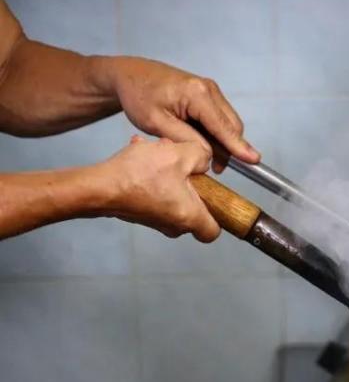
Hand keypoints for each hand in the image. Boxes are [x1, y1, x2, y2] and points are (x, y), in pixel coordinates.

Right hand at [94, 135, 220, 241]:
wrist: (97, 187)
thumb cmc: (140, 175)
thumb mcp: (179, 154)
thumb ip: (200, 155)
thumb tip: (203, 160)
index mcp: (190, 217)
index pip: (213, 232)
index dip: (218, 216)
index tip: (214, 197)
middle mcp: (172, 225)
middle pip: (192, 207)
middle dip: (188, 180)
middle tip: (180, 161)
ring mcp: (153, 220)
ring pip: (170, 194)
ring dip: (166, 171)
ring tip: (156, 150)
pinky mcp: (137, 211)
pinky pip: (152, 191)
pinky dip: (150, 174)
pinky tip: (140, 153)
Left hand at [107, 57, 259, 171]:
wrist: (130, 75)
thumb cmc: (139, 97)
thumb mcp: (157, 123)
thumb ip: (186, 139)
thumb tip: (209, 155)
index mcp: (197, 94)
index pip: (223, 126)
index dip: (238, 146)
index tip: (254, 161)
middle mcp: (209, 89)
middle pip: (232, 125)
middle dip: (229, 149)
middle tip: (215, 169)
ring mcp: (211, 90)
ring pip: (228, 122)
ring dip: (223, 142)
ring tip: (206, 158)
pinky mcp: (208, 93)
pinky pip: (220, 117)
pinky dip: (216, 133)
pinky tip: (202, 142)